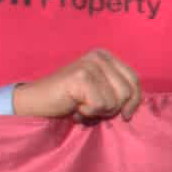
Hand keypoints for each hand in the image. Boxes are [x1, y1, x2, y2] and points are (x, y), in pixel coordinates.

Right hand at [10, 52, 144, 121]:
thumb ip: (117, 91)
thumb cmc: (69, 102)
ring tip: (81, 106)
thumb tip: (136, 105)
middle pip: (128, 92)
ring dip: (99, 112)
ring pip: (115, 101)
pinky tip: (74, 107)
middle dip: (112, 109)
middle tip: (91, 108)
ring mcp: (90, 64)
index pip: (134, 80)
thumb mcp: (99, 92)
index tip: (125, 115)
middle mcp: (99, 56)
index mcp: (106, 57)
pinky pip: (100, 105)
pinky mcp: (81, 76)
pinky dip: (88, 113)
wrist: (36, 103)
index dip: (133, 102)